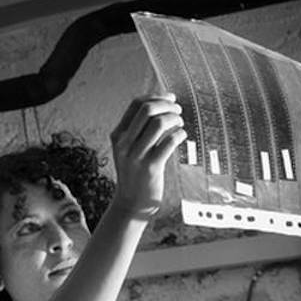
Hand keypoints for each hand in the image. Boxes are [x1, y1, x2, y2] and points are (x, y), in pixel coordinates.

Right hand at [109, 93, 185, 219]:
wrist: (131, 203)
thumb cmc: (136, 173)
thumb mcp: (129, 149)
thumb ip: (139, 130)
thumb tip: (163, 104)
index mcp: (118, 135)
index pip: (136, 104)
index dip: (156, 96)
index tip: (170, 99)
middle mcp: (124, 143)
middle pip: (147, 110)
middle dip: (167, 105)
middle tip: (178, 110)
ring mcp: (136, 156)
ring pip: (158, 123)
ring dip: (175, 119)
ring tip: (180, 123)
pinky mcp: (150, 168)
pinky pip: (168, 142)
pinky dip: (179, 134)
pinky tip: (181, 136)